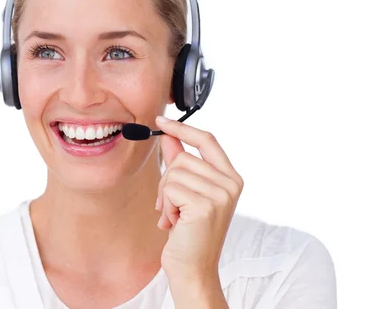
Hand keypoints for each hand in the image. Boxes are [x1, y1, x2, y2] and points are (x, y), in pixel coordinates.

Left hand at [154, 115, 243, 284]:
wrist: (193, 269)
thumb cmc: (189, 232)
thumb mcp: (186, 192)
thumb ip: (180, 163)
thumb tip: (169, 135)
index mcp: (230, 178)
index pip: (207, 140)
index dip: (183, 128)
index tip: (161, 121)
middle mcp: (231, 184)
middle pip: (183, 157)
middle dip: (166, 179)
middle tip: (169, 205)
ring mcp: (221, 194)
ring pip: (174, 172)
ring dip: (166, 196)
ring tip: (175, 217)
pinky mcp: (206, 206)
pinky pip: (170, 188)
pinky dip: (166, 206)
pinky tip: (175, 224)